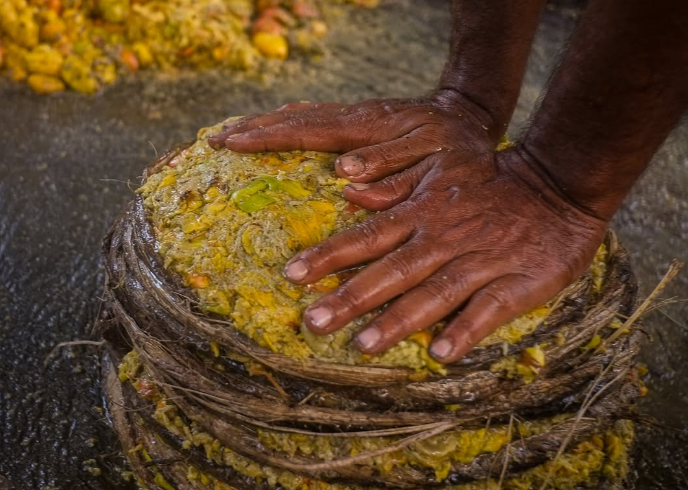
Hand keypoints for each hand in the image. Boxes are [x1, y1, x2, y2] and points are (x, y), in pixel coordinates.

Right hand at [207, 91, 498, 188]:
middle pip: (296, 120)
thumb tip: (344, 177)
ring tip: (235, 132)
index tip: (229, 142)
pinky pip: (320, 118)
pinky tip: (280, 125)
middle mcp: (358, 118)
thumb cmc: (457, 147)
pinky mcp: (364, 120)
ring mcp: (359, 116)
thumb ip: (393, 169)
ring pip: (305, 115)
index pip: (307, 132)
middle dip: (255, 129)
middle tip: (215, 138)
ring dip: (268, 123)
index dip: (266, 138)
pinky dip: (294, 121)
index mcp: (368, 129)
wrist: (472, 114)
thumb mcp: (434, 161)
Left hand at [281, 148, 606, 362]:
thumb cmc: (488, 188)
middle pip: (393, 270)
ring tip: (365, 345)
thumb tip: (349, 192)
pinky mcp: (516, 284)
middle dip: (353, 297)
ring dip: (400, 319)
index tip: (291, 275)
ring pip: (435, 293)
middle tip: (314, 323)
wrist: (556, 188)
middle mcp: (443, 240)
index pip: (368, 237)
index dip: (330, 256)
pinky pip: (489, 310)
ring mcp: (480, 263)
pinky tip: (443, 355)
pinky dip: (467, 330)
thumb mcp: (440, 175)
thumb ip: (396, 188)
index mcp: (423, 215)